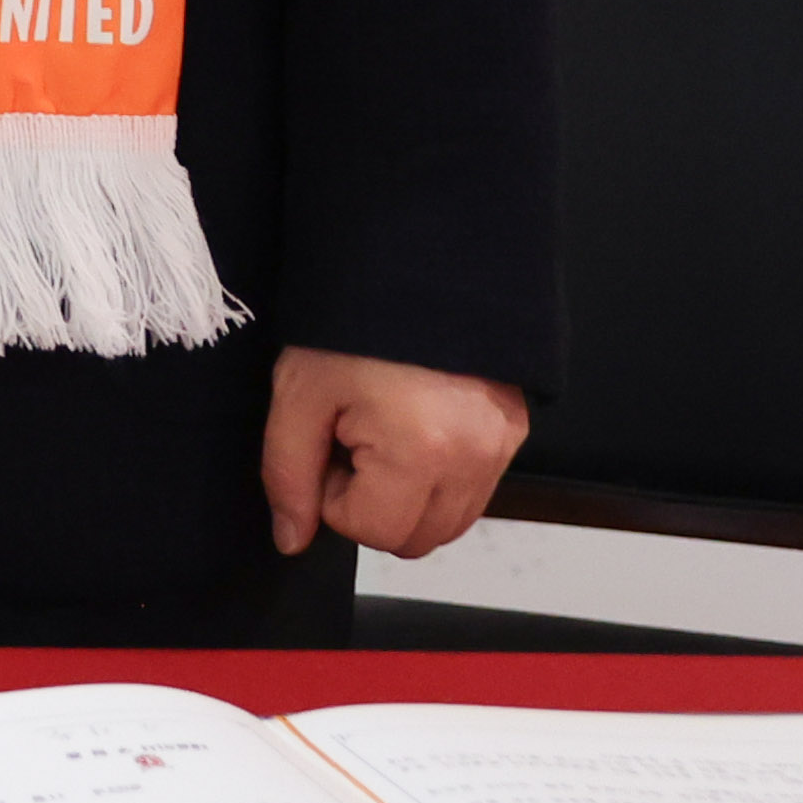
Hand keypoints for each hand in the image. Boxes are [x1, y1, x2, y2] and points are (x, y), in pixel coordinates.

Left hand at [260, 346, 530, 559]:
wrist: (412, 262)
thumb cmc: (349, 325)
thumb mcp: (298, 395)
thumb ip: (288, 475)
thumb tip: (292, 540)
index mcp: (421, 450)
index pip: (372, 531)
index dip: (333, 496)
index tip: (330, 442)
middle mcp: (474, 458)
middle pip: (416, 540)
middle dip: (372, 506)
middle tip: (352, 440)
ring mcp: (501, 447)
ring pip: (448, 523)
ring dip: (407, 498)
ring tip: (382, 433)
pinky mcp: (513, 433)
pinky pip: (472, 490)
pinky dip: (438, 479)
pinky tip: (412, 428)